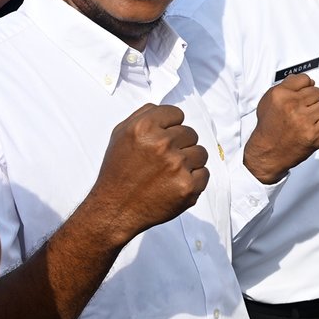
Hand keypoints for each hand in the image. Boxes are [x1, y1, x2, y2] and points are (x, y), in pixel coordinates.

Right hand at [82, 104, 210, 247]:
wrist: (115, 209)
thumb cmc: (118, 172)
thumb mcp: (121, 135)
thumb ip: (144, 115)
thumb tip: (165, 109)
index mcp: (144, 127)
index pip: (177, 114)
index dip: (170, 126)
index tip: (161, 139)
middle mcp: (162, 144)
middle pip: (191, 133)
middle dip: (179, 145)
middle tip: (161, 160)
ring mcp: (177, 166)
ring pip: (201, 153)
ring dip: (188, 162)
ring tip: (168, 173)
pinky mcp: (188, 186)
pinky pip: (204, 173)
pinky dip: (193, 180)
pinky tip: (174, 184)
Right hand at [242, 73, 318, 183]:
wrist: (268, 153)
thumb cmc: (269, 128)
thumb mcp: (268, 101)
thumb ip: (287, 87)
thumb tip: (308, 81)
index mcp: (281, 95)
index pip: (305, 79)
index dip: (305, 87)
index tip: (303, 93)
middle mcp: (293, 106)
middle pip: (317, 92)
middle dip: (312, 100)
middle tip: (303, 110)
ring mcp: (305, 121)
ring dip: (317, 113)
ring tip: (305, 120)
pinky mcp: (315, 135)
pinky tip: (311, 128)